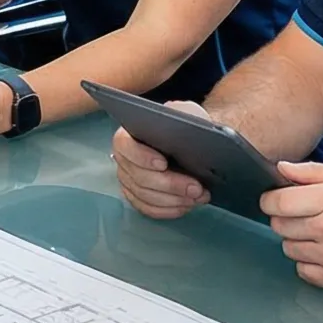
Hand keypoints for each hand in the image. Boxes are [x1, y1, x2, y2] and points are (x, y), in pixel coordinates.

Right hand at [110, 102, 215, 218]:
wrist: (191, 143)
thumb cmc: (185, 126)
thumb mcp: (186, 112)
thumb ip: (181, 114)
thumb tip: (182, 126)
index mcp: (128, 134)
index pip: (125, 146)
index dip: (141, 157)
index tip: (163, 163)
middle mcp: (123, 159)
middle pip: (138, 177)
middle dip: (169, 185)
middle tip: (196, 188)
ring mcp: (128, 181)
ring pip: (145, 196)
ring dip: (173, 200)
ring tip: (198, 197)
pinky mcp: (138, 198)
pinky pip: (148, 209)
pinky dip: (168, 210)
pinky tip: (186, 206)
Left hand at [262, 161, 322, 293]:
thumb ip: (312, 172)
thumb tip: (281, 168)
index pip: (279, 203)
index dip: (270, 200)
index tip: (275, 200)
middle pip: (280, 226)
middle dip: (285, 219)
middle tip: (304, 217)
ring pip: (289, 249)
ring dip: (297, 241)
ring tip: (319, 235)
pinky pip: (302, 271)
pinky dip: (308, 263)